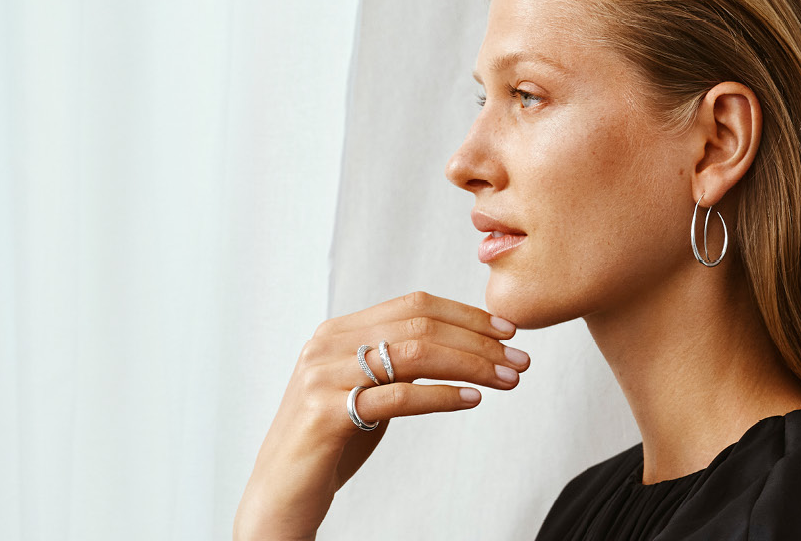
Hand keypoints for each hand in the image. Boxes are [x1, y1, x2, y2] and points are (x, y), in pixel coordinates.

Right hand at [233, 291, 528, 539]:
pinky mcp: (326, 413)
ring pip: (413, 354)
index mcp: (337, 332)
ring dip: (471, 364)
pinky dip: (442, 395)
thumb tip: (454, 347)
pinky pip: (398, 396)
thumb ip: (393, 365)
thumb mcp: (363, 393)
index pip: (413, 304)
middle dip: (478, 339)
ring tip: (508, 378)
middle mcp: (327, 345)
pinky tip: (473, 399)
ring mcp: (323, 376)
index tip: (508, 330)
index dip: (465, 314)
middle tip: (520, 358)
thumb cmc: (328, 447)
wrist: (280, 494)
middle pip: (418, 324)